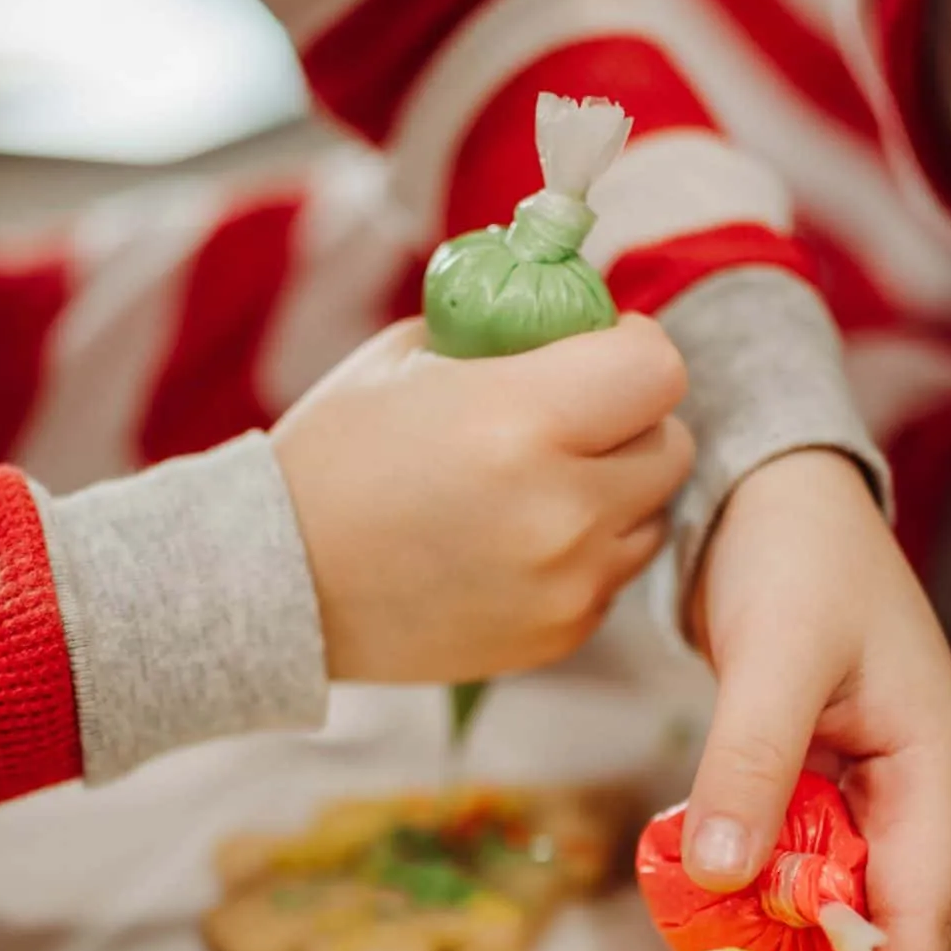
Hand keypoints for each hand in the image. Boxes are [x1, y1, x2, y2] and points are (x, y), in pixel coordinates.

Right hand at [274, 316, 693, 683]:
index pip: (659, 371)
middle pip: (670, 446)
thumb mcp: (415, 355)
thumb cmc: (340, 452)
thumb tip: (582, 316)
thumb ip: (512, 332)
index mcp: (525, 421)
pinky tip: (515, 540)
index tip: (604, 347)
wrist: (279, 579)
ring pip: (651, 516)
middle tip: (573, 418)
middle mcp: (562, 509)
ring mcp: (567, 583)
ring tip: (538, 484)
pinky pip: (613, 575)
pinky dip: (585, 552)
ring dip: (615, 492)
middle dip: (631, 422)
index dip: (635, 348)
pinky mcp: (560, 635)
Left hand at [682, 450, 950, 950]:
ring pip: (837, 909)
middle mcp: (915, 797)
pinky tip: (709, 939)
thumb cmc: (796, 556)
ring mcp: (868, 795)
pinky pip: (797, 871)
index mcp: (936, 771)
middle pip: (885, 930)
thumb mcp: (776, 658)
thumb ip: (750, 763)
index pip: (925, 916)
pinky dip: (761, 909)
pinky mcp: (819, 787)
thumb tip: (726, 874)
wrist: (770, 487)